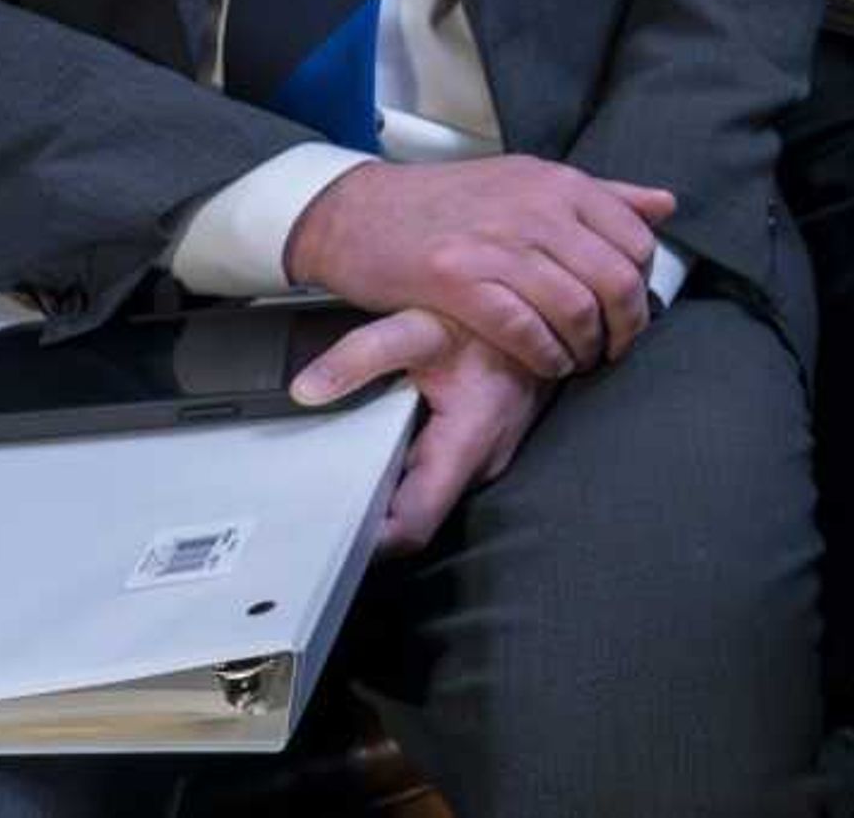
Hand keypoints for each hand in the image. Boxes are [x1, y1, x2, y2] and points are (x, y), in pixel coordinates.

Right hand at [284, 157, 674, 379]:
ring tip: (580, 361)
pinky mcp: (455, 280)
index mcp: (560, 184)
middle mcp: (536, 209)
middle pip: (615, 280)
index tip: (632, 311)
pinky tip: (547, 363)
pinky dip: (545, 355)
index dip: (643, 287)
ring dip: (586, 348)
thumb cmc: (450, 203)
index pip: (636, 241)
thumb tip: (666, 205)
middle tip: (615, 348)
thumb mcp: (530, 181)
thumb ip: (604, 194)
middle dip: (625, 326)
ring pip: (575, 308)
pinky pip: (523, 329)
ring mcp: (496, 244)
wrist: (358, 210)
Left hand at [295, 306, 553, 554]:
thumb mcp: (421, 327)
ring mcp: (487, 458)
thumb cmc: (492, 318)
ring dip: (386, 493)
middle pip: (414, 519)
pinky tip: (379, 448)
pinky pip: (439, 477)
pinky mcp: (484, 448)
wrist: (547, 309)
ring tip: (337, 479)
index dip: (367, 545)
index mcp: (467, 444)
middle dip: (365, 517)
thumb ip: (363, 355)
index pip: (412, 528)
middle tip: (311, 507)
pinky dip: (406, 471)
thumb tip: (307, 389)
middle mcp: (482, 463)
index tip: (324, 542)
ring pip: (427, 499)